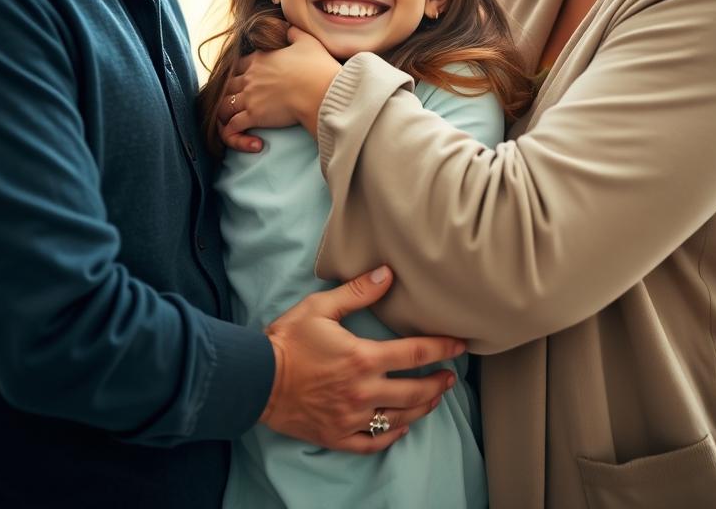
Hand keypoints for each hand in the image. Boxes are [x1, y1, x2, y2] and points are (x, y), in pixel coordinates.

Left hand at [219, 26, 340, 151]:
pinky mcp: (254, 116)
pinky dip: (233, 133)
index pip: (237, 65)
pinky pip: (232, 126)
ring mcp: (250, 97)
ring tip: (232, 120)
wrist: (321, 91)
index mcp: (260, 59)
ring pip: (223, 105)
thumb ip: (294, 33)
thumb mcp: (307, 41)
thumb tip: (287, 28)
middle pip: (226, 85)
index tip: (242, 80)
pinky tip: (245, 138)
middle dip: (227, 94)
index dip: (237, 73)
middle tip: (233, 102)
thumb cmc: (317, 67)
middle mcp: (250, 77)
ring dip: (224, 113)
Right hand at [260, 266, 463, 452]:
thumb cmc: (288, 340)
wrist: (256, 379)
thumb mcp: (321, 307)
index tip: (460, 345)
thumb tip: (388, 274)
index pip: (415, 353)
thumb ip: (358, 292)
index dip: (442, 348)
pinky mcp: (337, 435)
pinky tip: (401, 426)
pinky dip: (392, 435)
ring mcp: (351, 416)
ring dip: (422, 407)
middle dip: (438, 382)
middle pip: (415, 391)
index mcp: (363, 357)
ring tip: (434, 398)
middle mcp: (363, 391)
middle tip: (451, 376)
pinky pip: (373, 442)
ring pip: (399, 417)